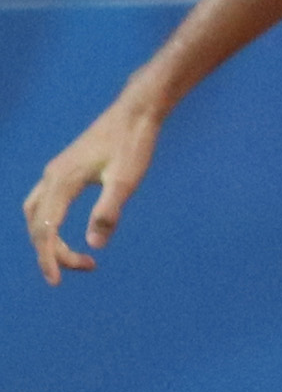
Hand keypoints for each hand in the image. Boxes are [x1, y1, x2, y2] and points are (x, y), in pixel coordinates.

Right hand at [22, 94, 159, 283]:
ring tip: (75, 257)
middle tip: (86, 268)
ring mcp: (55, 172)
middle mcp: (51, 177)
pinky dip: (48, 223)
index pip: (45, 229)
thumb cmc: (133, 143)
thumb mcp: (126, 180)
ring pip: (35, 213)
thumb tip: (94, 245)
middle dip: (53, 252)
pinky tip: (65, 232)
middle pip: (37, 224)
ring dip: (48, 238)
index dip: (49, 257)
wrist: (136, 111)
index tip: (57, 280)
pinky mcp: (64, 169)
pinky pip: (44, 202)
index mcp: (62, 181)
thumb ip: (108, 211)